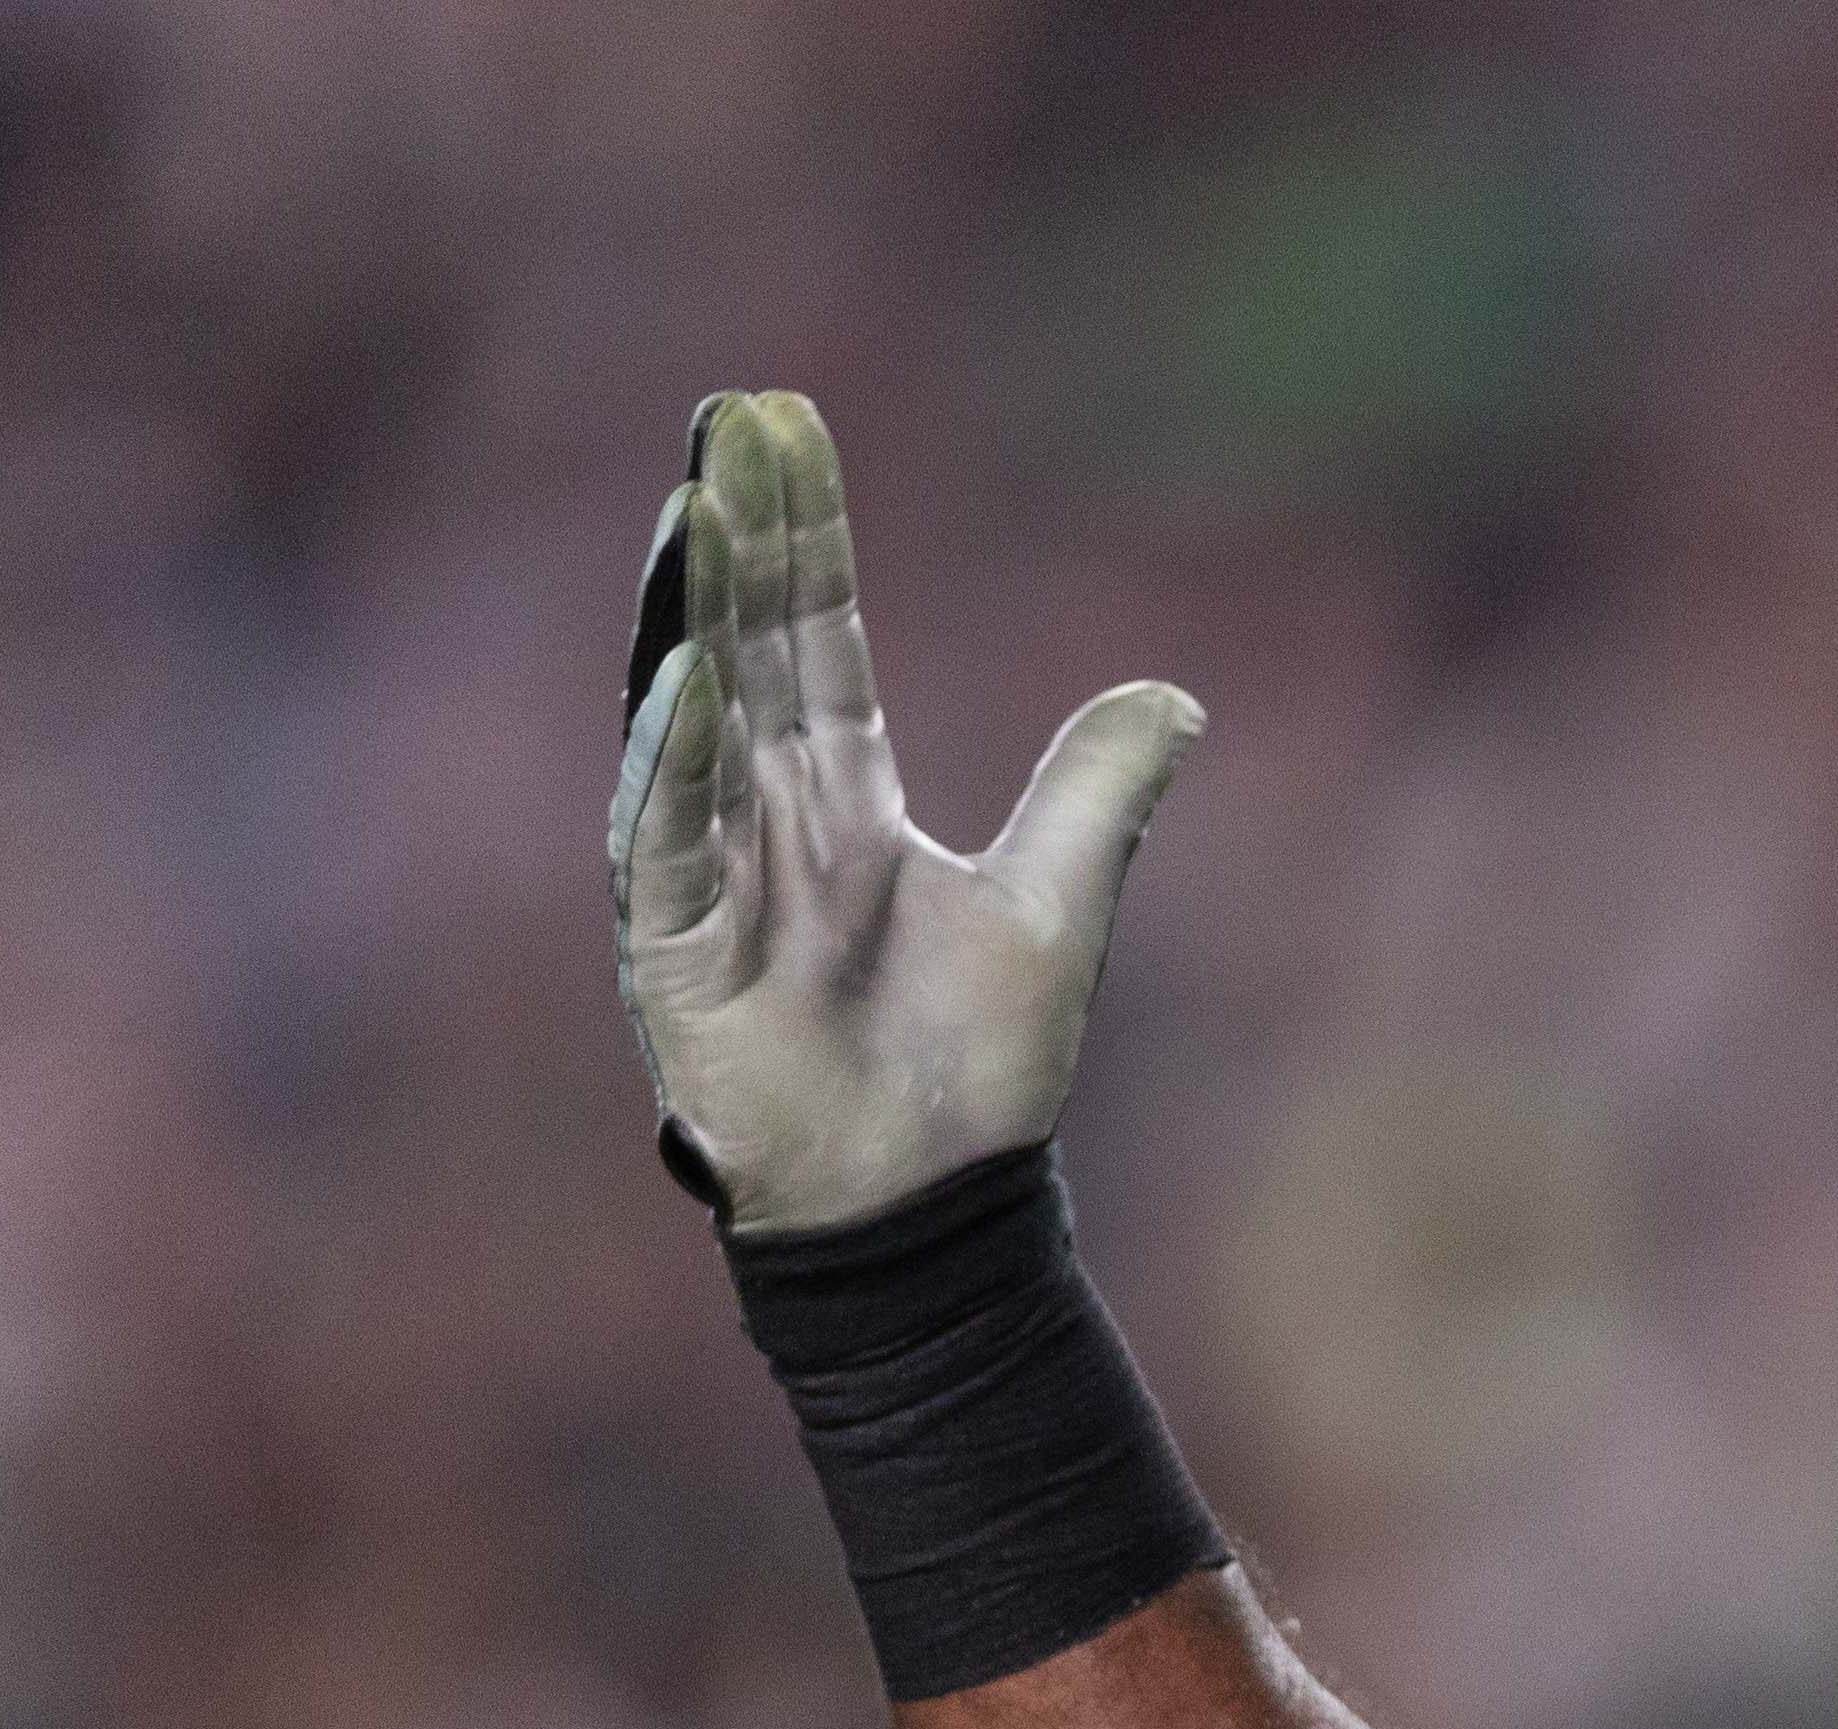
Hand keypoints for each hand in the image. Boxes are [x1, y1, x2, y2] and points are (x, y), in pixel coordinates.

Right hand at [604, 391, 1201, 1232]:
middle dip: (735, 534)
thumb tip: (1173, 698)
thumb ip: (1098, 796)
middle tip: (726, 418)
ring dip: (691, 616)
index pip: (814, 633)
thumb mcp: (1056, 904)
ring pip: (692, 719)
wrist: (936, 1200)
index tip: (780, 419)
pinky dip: (674, 764)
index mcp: (841, 794)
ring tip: (696, 510)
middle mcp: (764, 816)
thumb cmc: (975, 1066)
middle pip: (744, 644)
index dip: (802, 531)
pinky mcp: (675, 953)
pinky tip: (685, 680)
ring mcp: (710, 878)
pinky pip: (665, 842)